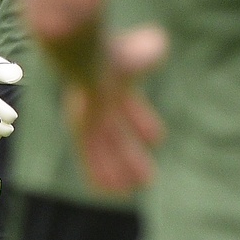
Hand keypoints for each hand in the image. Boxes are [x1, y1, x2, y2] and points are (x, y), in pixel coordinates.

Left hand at [65, 24, 167, 194]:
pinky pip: (89, 157)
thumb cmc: (118, 52)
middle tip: (148, 174)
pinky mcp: (80, 128)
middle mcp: (98, 103)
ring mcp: (88, 117)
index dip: (141, 121)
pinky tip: (111, 194)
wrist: (85, 58)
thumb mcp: (139, 51)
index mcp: (113, 84)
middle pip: (115, 133)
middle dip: (131, 152)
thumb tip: (159, 44)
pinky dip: (99, 174)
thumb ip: (149, 50)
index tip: (156, 138)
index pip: (128, 107)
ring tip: (137, 189)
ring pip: (104, 149)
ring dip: (120, 169)